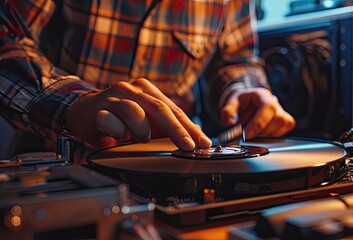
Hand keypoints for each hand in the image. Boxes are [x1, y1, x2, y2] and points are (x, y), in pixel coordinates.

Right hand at [64, 78, 211, 149]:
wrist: (83, 111)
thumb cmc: (119, 118)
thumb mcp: (146, 122)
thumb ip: (167, 127)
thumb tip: (195, 140)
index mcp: (147, 91)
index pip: (174, 110)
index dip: (190, 128)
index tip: (203, 143)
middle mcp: (132, 89)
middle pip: (160, 108)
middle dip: (177, 130)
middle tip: (188, 146)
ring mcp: (113, 97)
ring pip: (134, 111)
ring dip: (141, 130)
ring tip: (141, 138)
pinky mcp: (97, 108)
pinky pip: (110, 120)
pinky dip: (118, 131)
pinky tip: (118, 136)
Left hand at [220, 87, 294, 138]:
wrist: (245, 104)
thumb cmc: (240, 103)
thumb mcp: (230, 104)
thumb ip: (228, 112)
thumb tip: (230, 123)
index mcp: (262, 95)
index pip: (267, 107)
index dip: (259, 122)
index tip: (248, 134)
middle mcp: (274, 102)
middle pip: (277, 118)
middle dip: (260, 131)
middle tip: (247, 136)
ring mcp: (281, 112)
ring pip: (281, 126)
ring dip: (266, 135)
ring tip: (253, 134)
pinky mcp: (285, 122)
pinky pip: (283, 131)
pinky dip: (272, 136)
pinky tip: (261, 135)